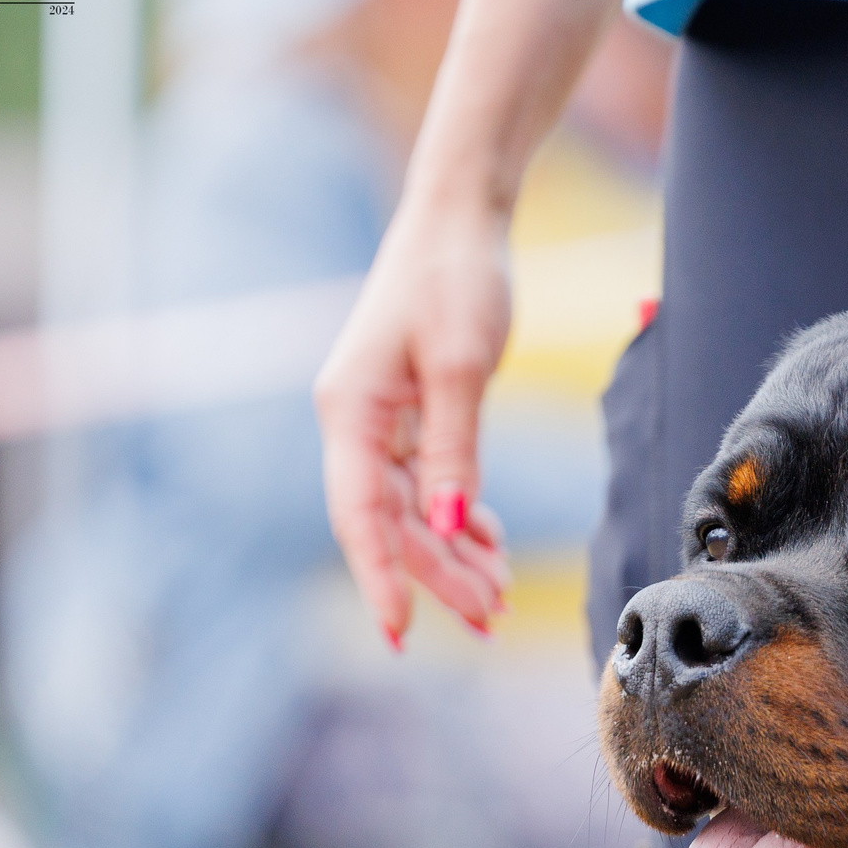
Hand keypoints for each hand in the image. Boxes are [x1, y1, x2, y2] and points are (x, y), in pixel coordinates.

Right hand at [315, 201, 516, 646]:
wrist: (459, 218)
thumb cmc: (456, 278)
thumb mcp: (459, 365)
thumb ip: (453, 450)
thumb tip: (450, 527)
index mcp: (349, 412)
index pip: (359, 515)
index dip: (380, 576)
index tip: (403, 630)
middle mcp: (353, 422)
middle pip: (390, 522)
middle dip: (438, 575)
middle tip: (491, 617)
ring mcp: (379, 420)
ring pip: (411, 510)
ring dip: (452, 555)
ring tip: (498, 597)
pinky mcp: (408, 413)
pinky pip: (426, 484)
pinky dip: (459, 518)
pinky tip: (490, 545)